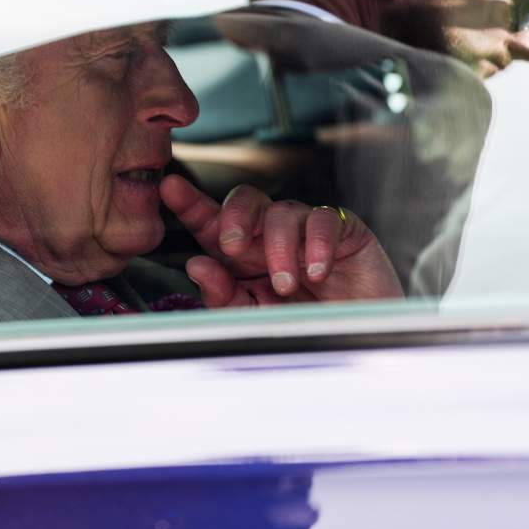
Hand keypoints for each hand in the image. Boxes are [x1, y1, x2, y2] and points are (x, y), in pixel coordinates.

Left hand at [159, 174, 402, 306]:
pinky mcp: (344, 229)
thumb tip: (196, 265)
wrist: (359, 340)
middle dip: (233, 216)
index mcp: (243, 255)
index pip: (212, 223)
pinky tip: (317, 272)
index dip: (190, 203)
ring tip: (287, 284)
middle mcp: (271, 235)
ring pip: (281, 212)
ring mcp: (306, 229)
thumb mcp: (256, 317)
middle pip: (244, 201)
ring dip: (278, 248)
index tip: (169, 188)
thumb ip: (225, 295)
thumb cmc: (305, 327)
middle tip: (230, 244)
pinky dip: (316, 245)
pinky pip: (324, 219)